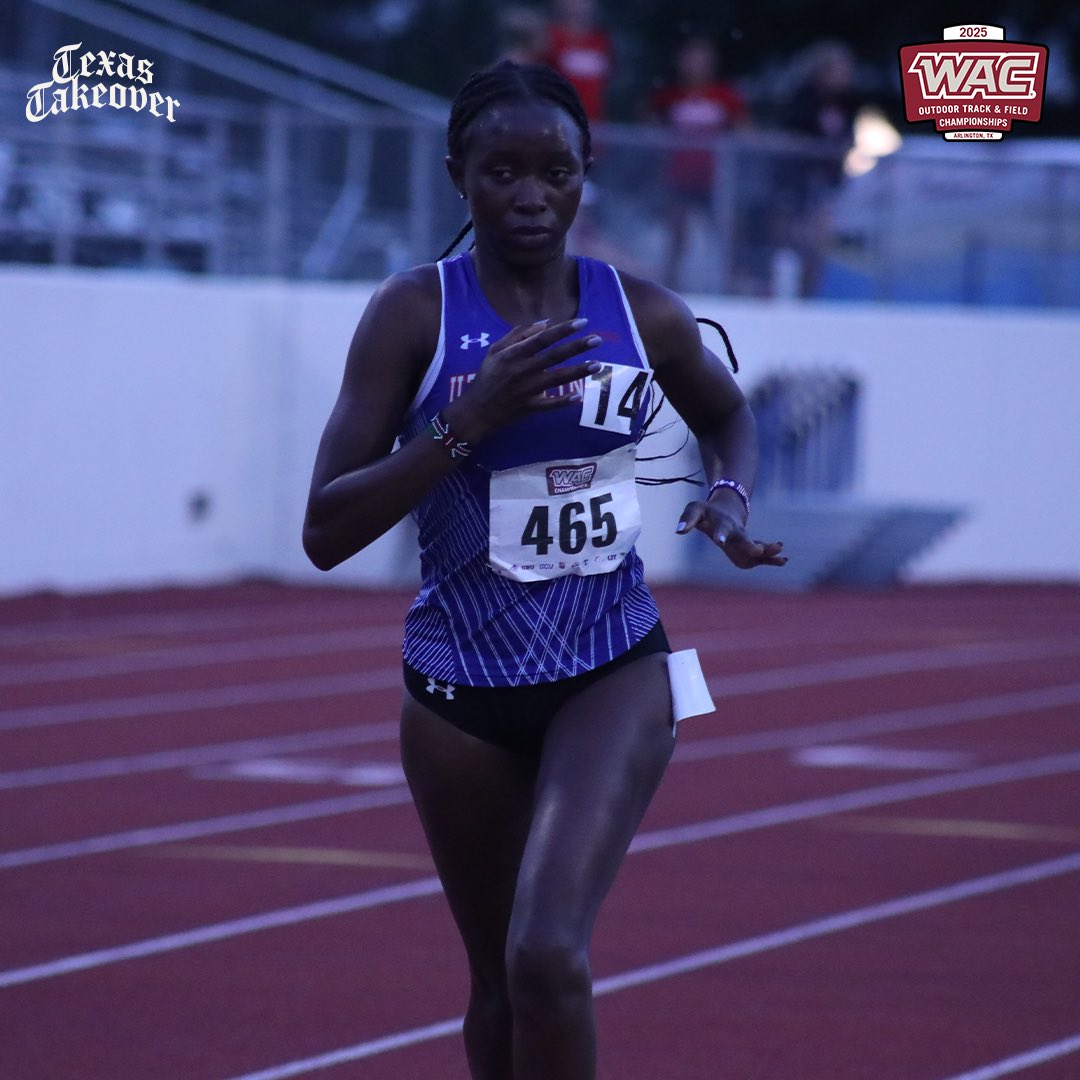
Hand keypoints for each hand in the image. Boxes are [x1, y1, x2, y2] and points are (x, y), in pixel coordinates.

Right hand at [444, 318, 601, 442]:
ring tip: (597, 365)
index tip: (582, 322)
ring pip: (557, 379)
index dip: (563, 330)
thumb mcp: (495, 350)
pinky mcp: (530, 407)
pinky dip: (564, 402)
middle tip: (597, 339)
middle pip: (555, 356)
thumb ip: (518, 334)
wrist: (476, 410)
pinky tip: (579, 397)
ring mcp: (527, 390)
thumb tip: (546, 322)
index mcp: (514, 354)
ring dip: (578, 372)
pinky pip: (550, 405)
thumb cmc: (487, 376)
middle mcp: (523, 370)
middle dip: (577, 347)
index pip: (542, 338)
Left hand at [675, 500, 786, 568]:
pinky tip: (784, 561)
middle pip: (744, 539)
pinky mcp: (750, 548)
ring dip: (767, 549)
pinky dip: (772, 558)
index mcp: (722, 524)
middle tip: (757, 550)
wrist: (727, 510)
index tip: (719, 541)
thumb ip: (687, 519)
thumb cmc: (707, 512)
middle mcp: (736, 532)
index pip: (720, 529)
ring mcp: (745, 540)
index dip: (720, 535)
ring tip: (780, 550)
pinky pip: (763, 555)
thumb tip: (678, 531)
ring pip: (757, 546)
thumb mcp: (695, 510)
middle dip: (749, 545)